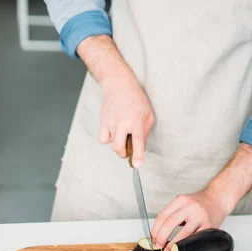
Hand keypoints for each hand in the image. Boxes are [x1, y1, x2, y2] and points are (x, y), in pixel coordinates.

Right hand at [76, 35, 154, 167]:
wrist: (119, 85)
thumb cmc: (137, 100)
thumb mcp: (149, 115)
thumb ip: (145, 132)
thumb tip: (140, 146)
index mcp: (136, 122)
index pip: (137, 143)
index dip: (137, 156)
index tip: (137, 165)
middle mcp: (122, 124)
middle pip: (118, 148)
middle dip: (124, 154)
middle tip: (129, 150)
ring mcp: (110, 123)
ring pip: (112, 144)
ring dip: (118, 143)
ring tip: (124, 132)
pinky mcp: (102, 122)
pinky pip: (103, 139)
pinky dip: (109, 138)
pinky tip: (115, 131)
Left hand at [151, 189, 228, 250]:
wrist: (218, 199)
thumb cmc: (200, 203)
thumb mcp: (184, 203)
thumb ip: (173, 214)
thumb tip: (158, 233)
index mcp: (181, 200)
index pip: (163, 215)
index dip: (155, 229)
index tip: (153, 238)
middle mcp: (190, 207)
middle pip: (170, 223)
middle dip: (161, 237)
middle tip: (158, 245)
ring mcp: (200, 216)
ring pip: (183, 233)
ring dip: (173, 244)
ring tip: (168, 249)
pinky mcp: (209, 226)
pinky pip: (195, 238)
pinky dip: (186, 244)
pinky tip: (182, 247)